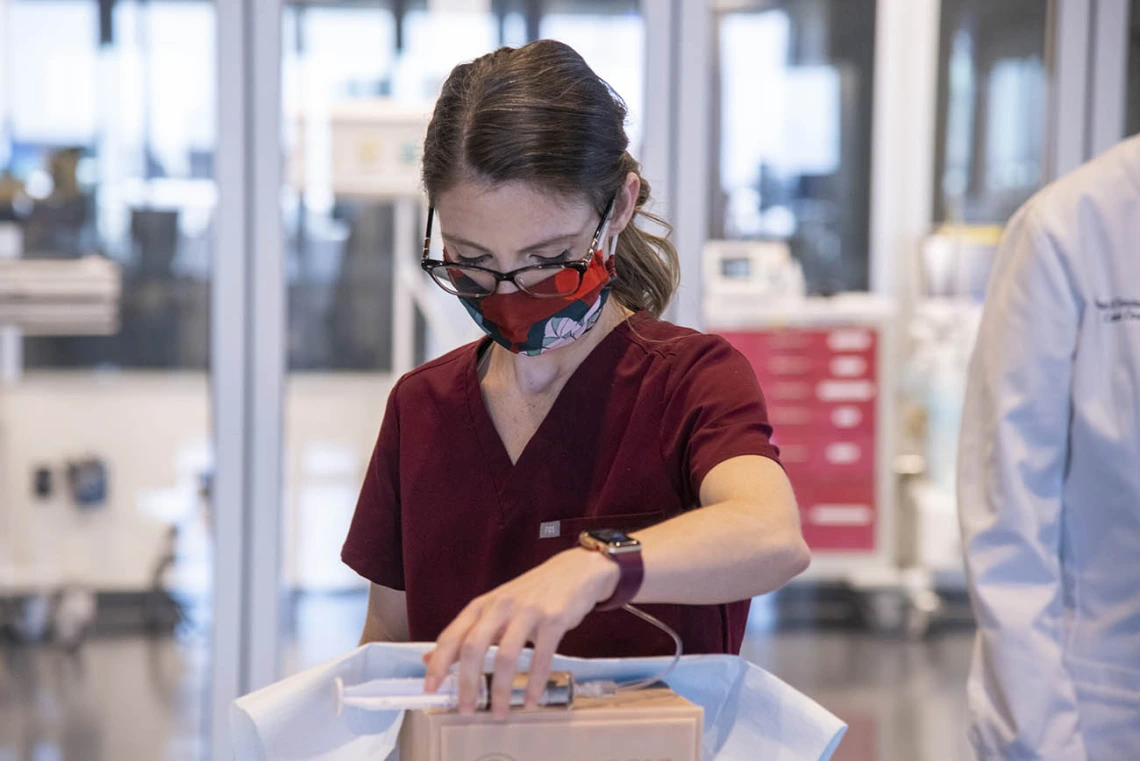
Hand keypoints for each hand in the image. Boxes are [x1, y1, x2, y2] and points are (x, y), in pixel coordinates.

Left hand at [422, 548, 618, 718]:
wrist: (575, 570)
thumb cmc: (532, 593)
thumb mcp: (496, 608)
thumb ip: (467, 632)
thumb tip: (430, 659)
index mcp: (482, 605)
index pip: (452, 635)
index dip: (439, 663)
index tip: (430, 689)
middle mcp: (501, 606)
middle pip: (474, 647)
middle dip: (468, 682)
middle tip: (466, 709)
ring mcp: (527, 612)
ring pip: (506, 656)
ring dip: (501, 690)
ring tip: (500, 712)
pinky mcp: (553, 619)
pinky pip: (541, 657)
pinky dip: (535, 683)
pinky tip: (532, 701)